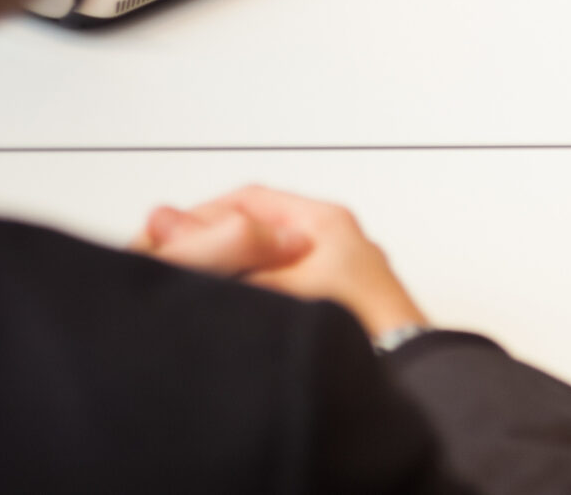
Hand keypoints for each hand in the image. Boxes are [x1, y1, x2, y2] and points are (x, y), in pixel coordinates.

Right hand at [134, 185, 428, 340]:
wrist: (405, 372)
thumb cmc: (360, 320)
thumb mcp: (280, 282)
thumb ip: (224, 257)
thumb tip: (166, 227)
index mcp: (325, 222)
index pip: (249, 199)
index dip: (202, 214)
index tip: (169, 234)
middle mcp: (333, 243)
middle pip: (256, 229)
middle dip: (213, 243)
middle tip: (177, 261)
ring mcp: (335, 277)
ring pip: (266, 262)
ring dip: (232, 272)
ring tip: (199, 288)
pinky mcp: (336, 310)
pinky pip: (281, 291)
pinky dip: (253, 297)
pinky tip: (236, 316)